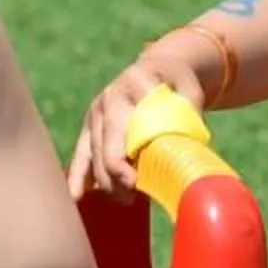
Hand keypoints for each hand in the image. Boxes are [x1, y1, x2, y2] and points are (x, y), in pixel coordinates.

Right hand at [66, 56, 203, 199]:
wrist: (158, 68)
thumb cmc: (177, 82)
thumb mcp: (190, 87)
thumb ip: (190, 109)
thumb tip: (191, 142)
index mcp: (132, 86)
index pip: (125, 127)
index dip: (126, 158)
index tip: (135, 182)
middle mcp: (109, 99)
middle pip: (104, 146)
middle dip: (114, 176)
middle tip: (132, 198)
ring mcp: (96, 113)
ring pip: (92, 154)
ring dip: (105, 181)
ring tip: (125, 199)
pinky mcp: (89, 126)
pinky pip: (80, 154)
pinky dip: (77, 175)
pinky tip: (75, 196)